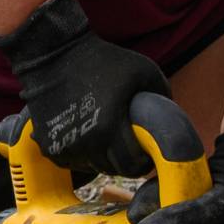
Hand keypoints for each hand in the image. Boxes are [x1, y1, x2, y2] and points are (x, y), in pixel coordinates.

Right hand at [0, 0, 168, 179]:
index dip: (142, 163)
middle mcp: (87, 141)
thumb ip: (164, 93)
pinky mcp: (50, 146)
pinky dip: (81, 155)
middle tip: (126, 146)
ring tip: (105, 137)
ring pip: (92, 167)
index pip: (132, 165)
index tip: (144, 153)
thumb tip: (173, 117)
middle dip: (123, 162)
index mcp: (110, 125)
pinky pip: (72, 163)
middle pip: (113, 170)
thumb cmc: (102, 59)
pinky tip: (85, 135)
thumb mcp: (143, 69)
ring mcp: (66, 146)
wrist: (54, 53)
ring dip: (102, 158)